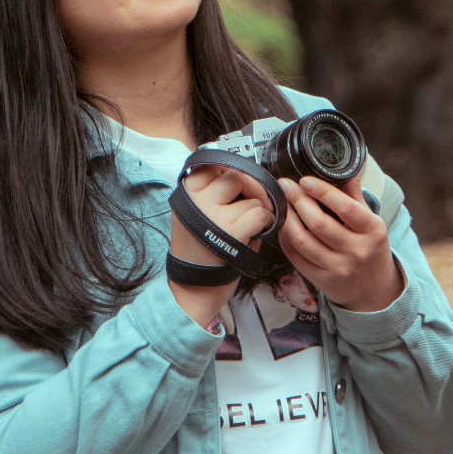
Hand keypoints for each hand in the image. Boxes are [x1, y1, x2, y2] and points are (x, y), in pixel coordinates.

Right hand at [167, 164, 273, 329]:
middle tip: (254, 205)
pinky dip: (264, 224)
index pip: (215, 163)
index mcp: (188, 191)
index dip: (231, 173)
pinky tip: (257, 234)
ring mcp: (215, 213)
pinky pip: (260, 214)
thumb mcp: (196, 213)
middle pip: (236, 176)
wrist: (193, 290)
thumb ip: (214, 191)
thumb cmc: (200, 251)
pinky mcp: (232, 231)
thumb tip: (245, 173)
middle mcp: (198, 198)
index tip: (238, 187)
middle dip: (250, 190)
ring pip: (252, 197)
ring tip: (249, 228)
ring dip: (257, 211)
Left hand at [278, 173, 403, 311]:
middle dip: (298, 200)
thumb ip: (354, 196)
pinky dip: (286, 239)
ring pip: (303, 241)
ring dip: (287, 219)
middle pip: (319, 224)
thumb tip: (341, 168)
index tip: (305, 180)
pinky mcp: (322, 281)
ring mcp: (338, 268)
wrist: (374, 291)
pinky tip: (283, 225)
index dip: (322, 192)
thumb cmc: (370, 248)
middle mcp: (356, 251)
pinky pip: (296, 257)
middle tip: (285, 185)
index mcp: (372, 231)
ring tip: (281, 202)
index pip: (345, 208)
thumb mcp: (371, 222)